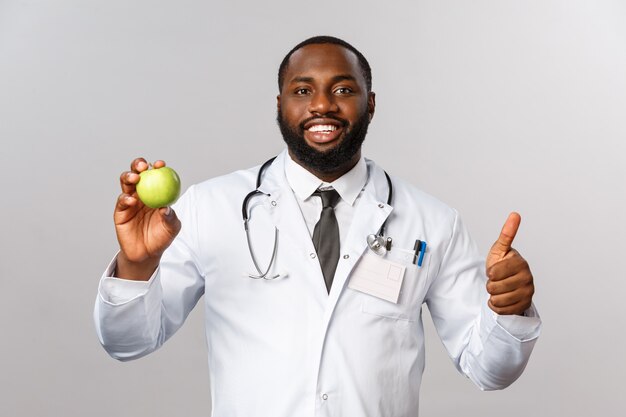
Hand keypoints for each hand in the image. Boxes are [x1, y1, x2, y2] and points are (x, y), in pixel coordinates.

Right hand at [114, 157, 180, 279]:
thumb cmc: (162, 237)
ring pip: (126, 183)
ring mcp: (130, 201)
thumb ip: (171, 217)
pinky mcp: (120, 212)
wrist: (147, 253)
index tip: (161, 164)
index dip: (157, 167)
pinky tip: (131, 200)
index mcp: (156, 192)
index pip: (155, 175)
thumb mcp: (172, 228)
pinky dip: (125, 198)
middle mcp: (142, 193)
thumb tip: (166, 207)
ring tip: (136, 178)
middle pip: (137, 173)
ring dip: (129, 177)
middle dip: (138, 165)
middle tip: (144, 166)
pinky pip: (122, 202)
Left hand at [485, 212, 533, 314]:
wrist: (507, 284)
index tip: (494, 269)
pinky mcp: (524, 306)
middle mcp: (528, 278)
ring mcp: (528, 293)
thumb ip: (507, 234)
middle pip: (494, 287)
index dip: (489, 272)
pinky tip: (501, 299)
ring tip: (498, 289)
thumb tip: (515, 214)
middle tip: (496, 280)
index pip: (494, 273)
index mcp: (521, 263)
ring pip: (497, 300)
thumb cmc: (502, 264)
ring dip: (493, 296)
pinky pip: (502, 310)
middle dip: (490, 284)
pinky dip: (497, 306)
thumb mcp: (500, 249)